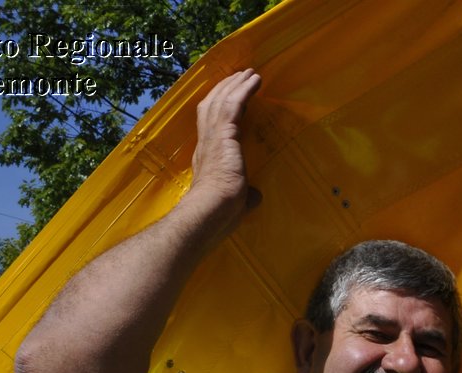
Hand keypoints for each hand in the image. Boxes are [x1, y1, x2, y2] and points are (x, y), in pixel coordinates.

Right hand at [186, 69, 261, 233]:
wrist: (213, 209)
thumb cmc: (222, 210)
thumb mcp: (237, 199)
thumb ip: (245, 193)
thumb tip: (254, 195)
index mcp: (207, 156)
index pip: (211, 125)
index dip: (219, 109)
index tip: (230, 99)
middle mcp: (206, 142)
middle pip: (212, 105)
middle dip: (226, 89)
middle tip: (240, 76)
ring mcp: (213, 136)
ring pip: (222, 100)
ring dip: (236, 84)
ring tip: (249, 73)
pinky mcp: (224, 133)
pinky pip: (234, 103)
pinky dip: (244, 89)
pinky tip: (255, 79)